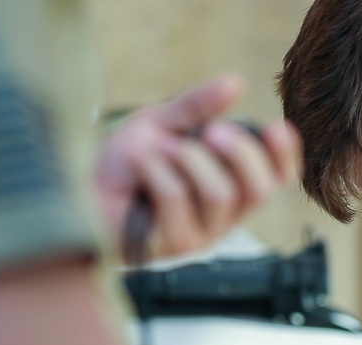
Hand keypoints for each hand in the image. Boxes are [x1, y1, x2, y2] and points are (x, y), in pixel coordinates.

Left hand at [94, 73, 301, 261]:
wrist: (77, 189)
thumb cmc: (122, 164)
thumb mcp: (162, 123)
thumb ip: (197, 107)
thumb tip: (234, 83)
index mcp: (230, 188)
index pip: (275, 180)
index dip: (284, 156)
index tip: (276, 127)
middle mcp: (222, 217)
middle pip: (258, 189)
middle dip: (239, 152)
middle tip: (211, 131)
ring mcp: (199, 235)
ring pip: (220, 193)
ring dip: (187, 160)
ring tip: (156, 150)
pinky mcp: (171, 245)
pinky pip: (178, 199)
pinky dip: (157, 171)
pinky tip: (138, 164)